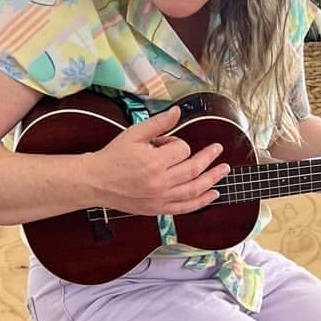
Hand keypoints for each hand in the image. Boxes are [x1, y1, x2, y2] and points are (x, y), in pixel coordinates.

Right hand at [87, 105, 228, 215]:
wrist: (96, 182)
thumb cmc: (113, 157)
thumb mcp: (134, 134)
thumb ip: (158, 123)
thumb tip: (177, 111)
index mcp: (154, 162)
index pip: (181, 149)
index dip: (177, 142)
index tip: (165, 142)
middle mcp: (160, 182)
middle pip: (194, 168)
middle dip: (208, 157)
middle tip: (218, 149)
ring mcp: (161, 198)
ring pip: (194, 189)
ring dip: (212, 179)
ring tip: (224, 170)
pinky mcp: (159, 209)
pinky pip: (186, 207)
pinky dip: (202, 201)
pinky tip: (213, 194)